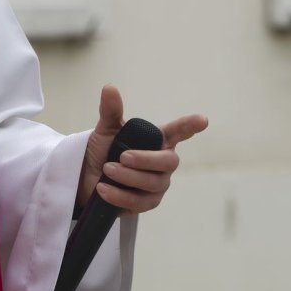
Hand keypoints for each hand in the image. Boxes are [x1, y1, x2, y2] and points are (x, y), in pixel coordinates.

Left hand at [77, 85, 207, 215]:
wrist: (87, 179)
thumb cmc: (102, 152)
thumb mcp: (105, 130)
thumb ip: (111, 111)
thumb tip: (110, 87)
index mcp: (156, 140)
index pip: (178, 131)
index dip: (190, 126)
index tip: (202, 119)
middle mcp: (162, 163)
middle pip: (169, 162)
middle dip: (146, 159)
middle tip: (122, 156)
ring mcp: (157, 184)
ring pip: (154, 183)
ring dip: (127, 177)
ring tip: (107, 170)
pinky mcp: (147, 203)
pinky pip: (139, 202)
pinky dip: (119, 195)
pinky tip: (103, 189)